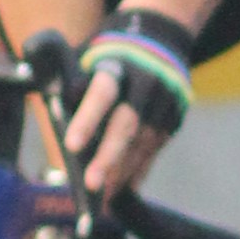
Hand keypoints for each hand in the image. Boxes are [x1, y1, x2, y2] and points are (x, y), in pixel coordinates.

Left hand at [58, 68, 169, 203]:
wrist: (160, 42)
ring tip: (102, 197)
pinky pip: (155, 148)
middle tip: (92, 186)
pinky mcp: (176, 115)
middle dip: (108, 158)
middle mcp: (145, 83)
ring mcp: (164, 100)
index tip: (71, 147)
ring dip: (122, 172)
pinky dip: (139, 169)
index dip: (87, 120)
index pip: (101, 95)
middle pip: (127, 125)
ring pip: (143, 143)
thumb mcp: (89, 62)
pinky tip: (124, 187)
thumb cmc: (109, 61)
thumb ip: (74, 90)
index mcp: (117, 67)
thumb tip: (64, 131)